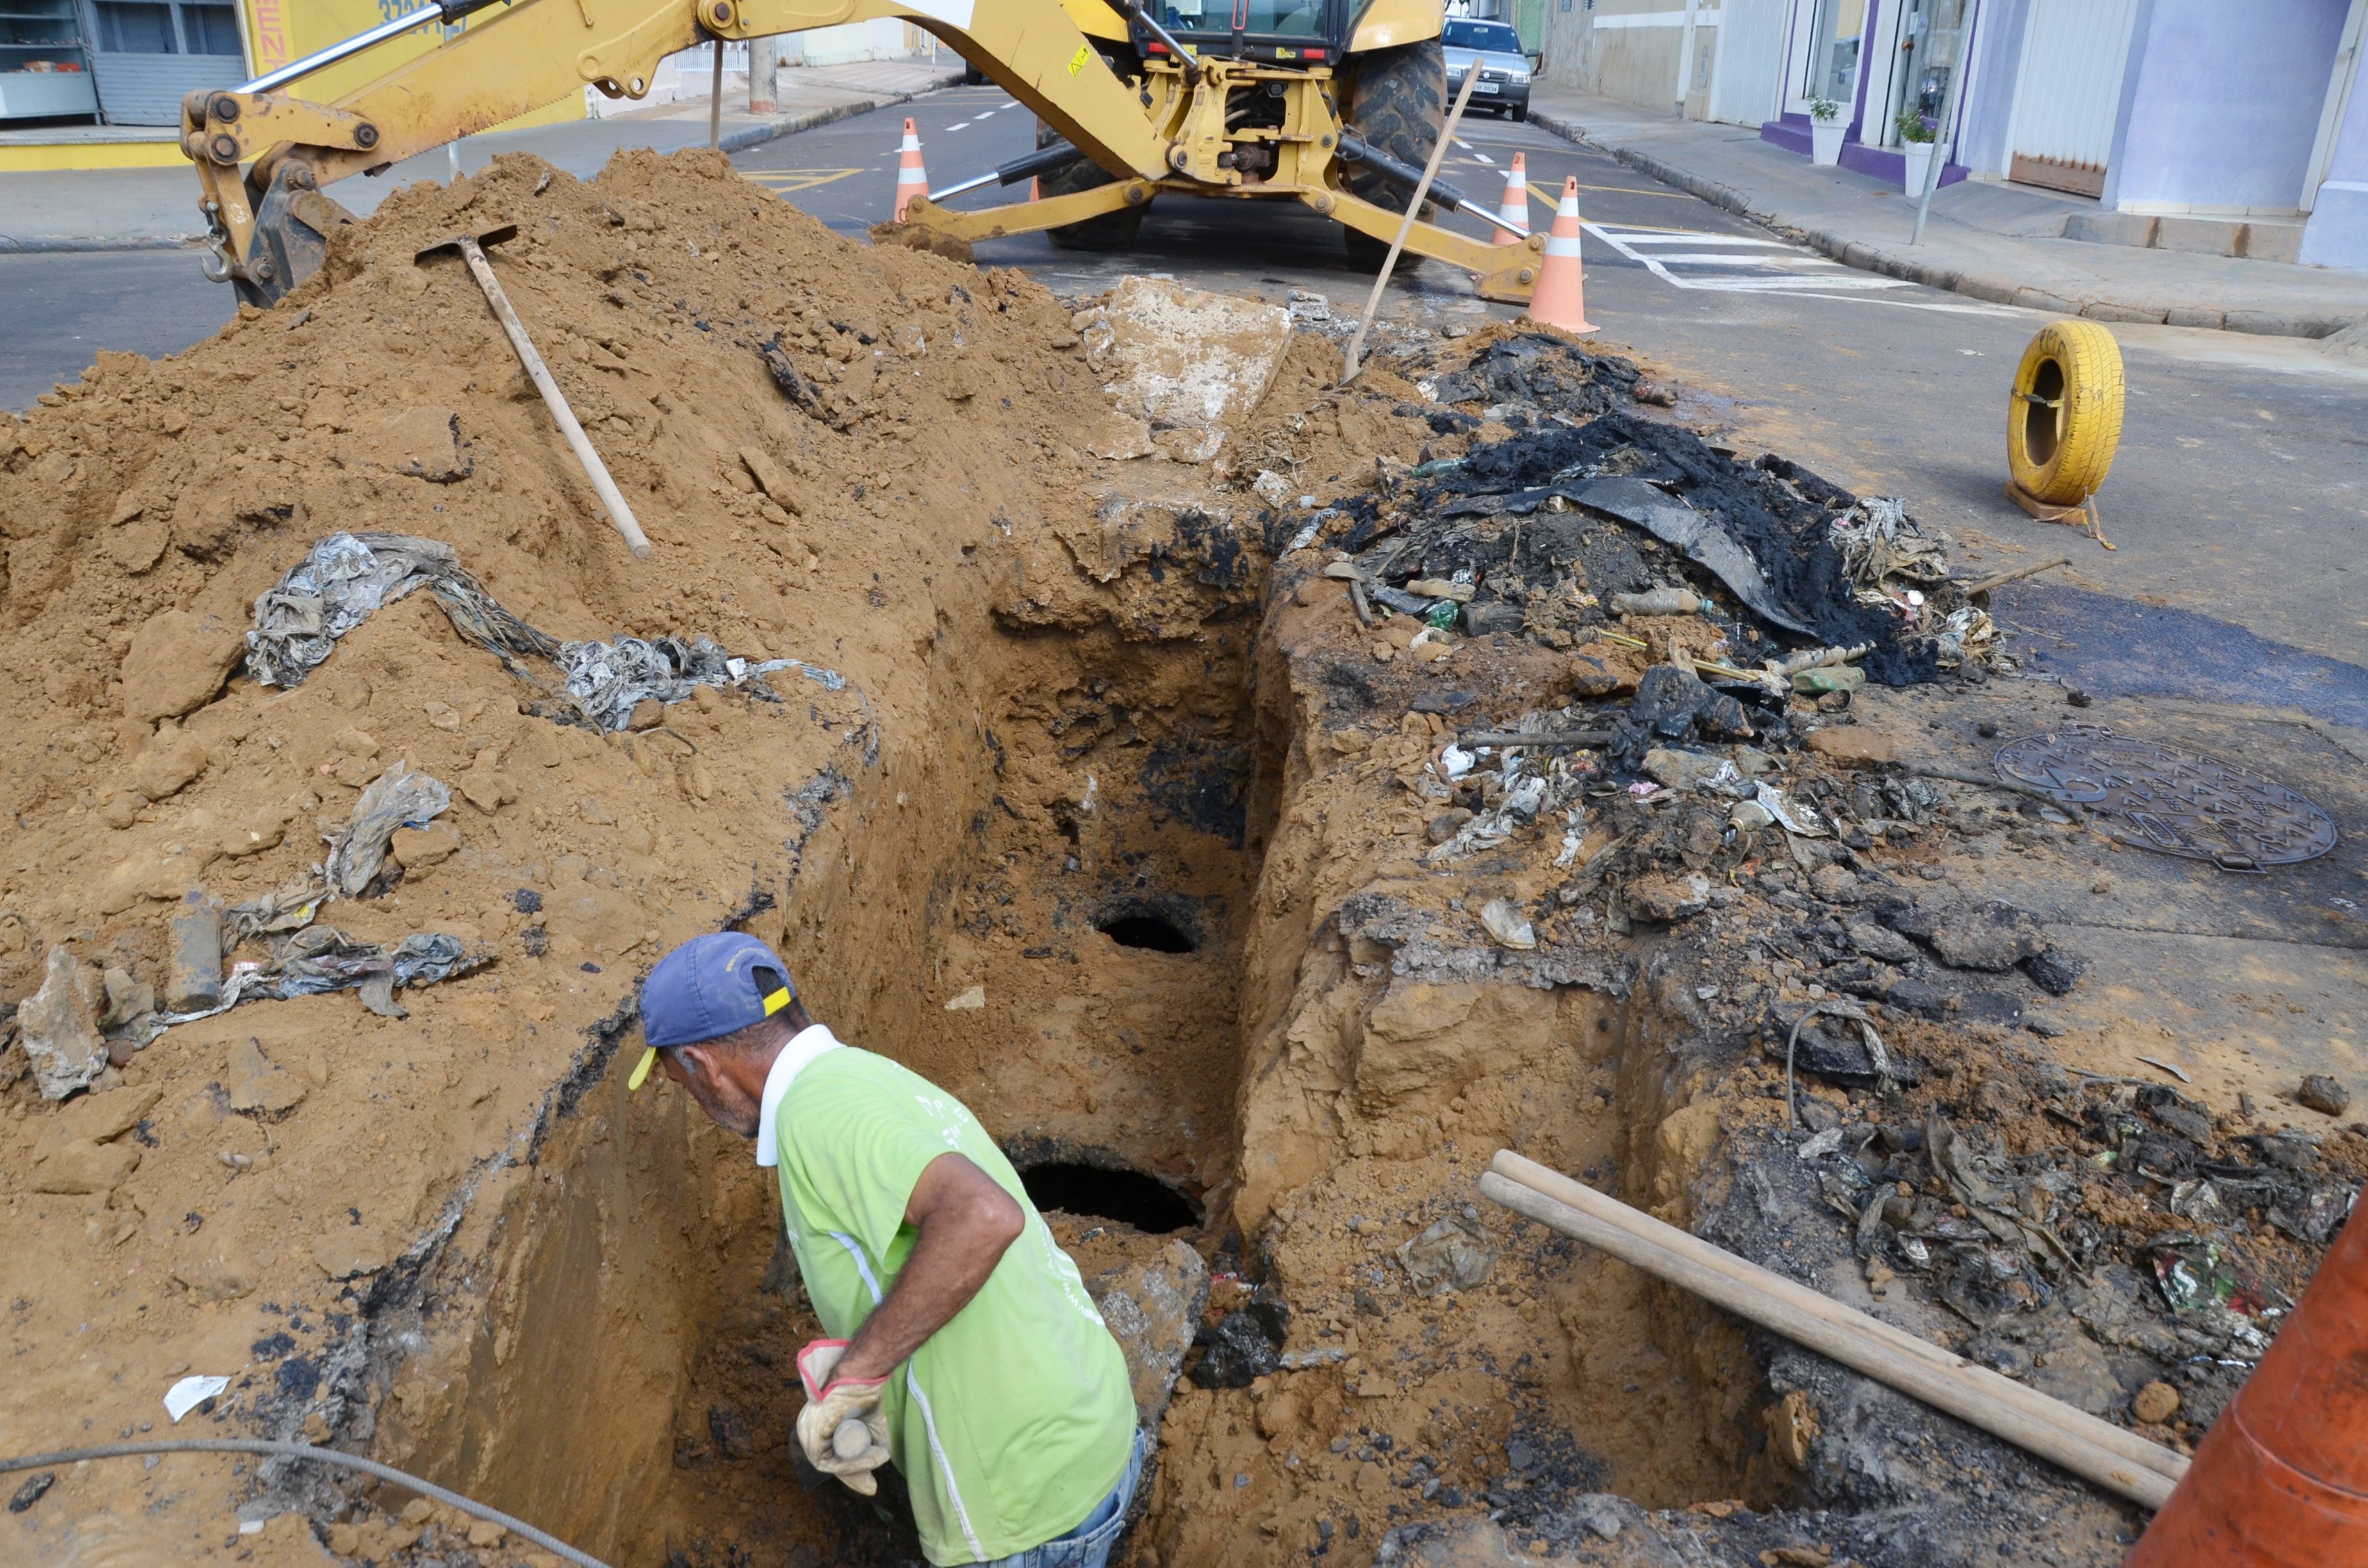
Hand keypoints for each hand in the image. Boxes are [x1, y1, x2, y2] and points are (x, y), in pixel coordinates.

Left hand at [794, 1339, 890, 1495]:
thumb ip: (876, 1438)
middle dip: (852, 1476)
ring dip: (855, 1469)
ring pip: (829, 1463)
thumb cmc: (863, 1395)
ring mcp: (808, 1433)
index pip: (830, 1455)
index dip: (850, 1471)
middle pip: (829, 1462)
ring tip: (876, 1462)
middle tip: (870, 1486)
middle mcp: (808, 1431)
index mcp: (817, 1427)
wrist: (859, 1378)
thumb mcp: (871, 1423)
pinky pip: (828, 1460)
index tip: (868, 1485)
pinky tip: (868, 1461)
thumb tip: (883, 1456)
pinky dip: (849, 1465)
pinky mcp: (812, 1435)